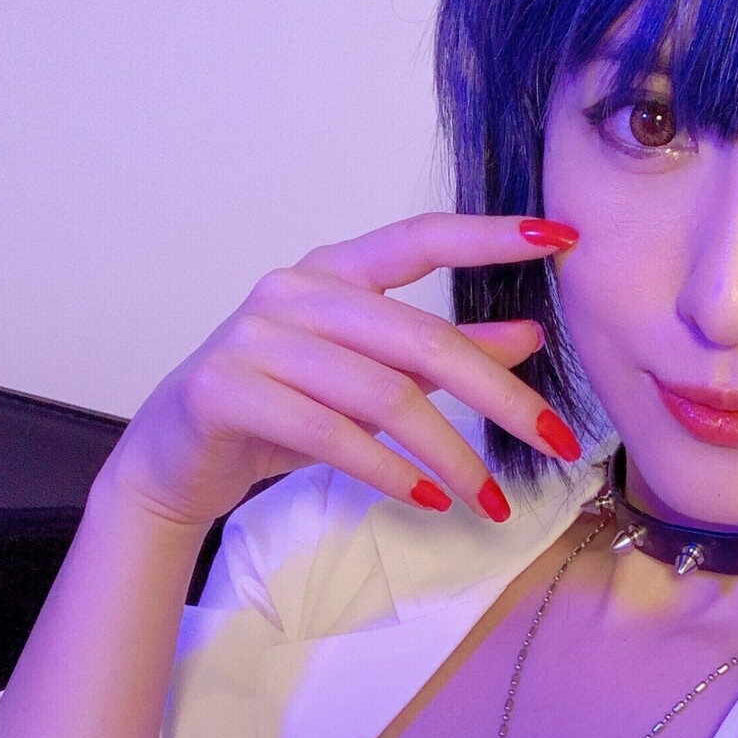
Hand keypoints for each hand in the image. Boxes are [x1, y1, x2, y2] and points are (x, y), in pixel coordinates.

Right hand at [100, 211, 581, 530]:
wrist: (175, 458)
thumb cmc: (279, 409)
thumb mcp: (370, 377)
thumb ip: (443, 355)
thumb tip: (529, 334)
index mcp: (332, 272)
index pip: (421, 238)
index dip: (490, 236)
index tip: (561, 238)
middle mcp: (294, 291)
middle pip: (421, 339)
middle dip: (500, 397)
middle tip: (558, 441)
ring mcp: (257, 339)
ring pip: (382, 396)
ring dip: (450, 456)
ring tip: (490, 501)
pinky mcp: (229, 391)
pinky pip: (329, 435)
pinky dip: (388, 472)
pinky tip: (428, 500)